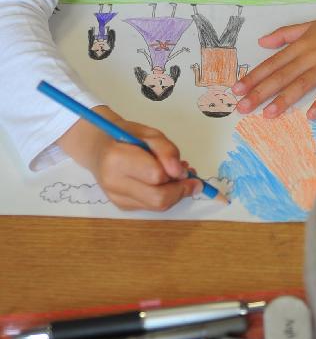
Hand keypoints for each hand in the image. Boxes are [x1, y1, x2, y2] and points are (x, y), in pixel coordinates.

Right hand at [58, 107, 195, 210]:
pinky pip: (151, 206)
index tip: (185, 166)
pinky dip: (164, 195)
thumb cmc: (124, 135)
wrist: (97, 148)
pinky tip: (166, 182)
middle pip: (158, 198)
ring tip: (181, 177)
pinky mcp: (121, 205)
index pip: (156, 176)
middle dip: (181, 190)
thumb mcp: (148, 133)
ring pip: (157, 206)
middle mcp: (113, 183)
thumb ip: (166, 150)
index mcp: (117, 159)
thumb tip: (181, 173)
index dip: (176, 173)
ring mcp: (116, 197)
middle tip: (194, 179)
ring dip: (175, 194)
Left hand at [233, 0, 315, 118]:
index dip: (254, 76)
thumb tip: (262, 41)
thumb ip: (285, 34)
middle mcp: (311, 56)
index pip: (272, 63)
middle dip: (260, 92)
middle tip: (242, 107)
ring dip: (284, 100)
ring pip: (302, 84)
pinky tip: (311, 115)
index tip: (236, 89)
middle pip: (282, 76)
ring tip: (267, 114)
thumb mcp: (310, 26)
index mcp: (301, 45)